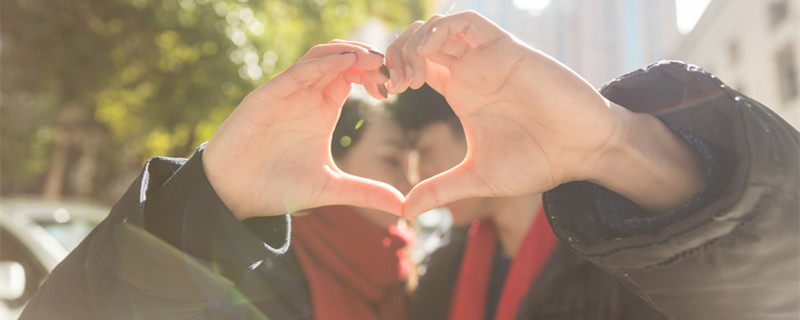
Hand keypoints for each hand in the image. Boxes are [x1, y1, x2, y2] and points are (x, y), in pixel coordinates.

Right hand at [203, 41, 403, 219]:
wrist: (233, 196)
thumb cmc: (277, 187)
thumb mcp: (330, 189)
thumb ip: (365, 193)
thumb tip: (404, 207)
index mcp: (322, 109)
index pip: (353, 75)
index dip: (376, 74)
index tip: (397, 87)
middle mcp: (306, 96)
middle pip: (341, 58)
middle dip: (369, 57)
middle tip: (393, 68)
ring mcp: (286, 94)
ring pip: (320, 56)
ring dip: (348, 52)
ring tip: (374, 59)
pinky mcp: (266, 97)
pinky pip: (296, 72)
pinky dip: (321, 64)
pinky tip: (345, 63)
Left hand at [387, 12, 703, 217]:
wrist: (582, 152)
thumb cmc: (537, 162)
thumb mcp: (477, 178)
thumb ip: (440, 190)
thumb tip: (404, 211)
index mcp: (459, 91)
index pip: (415, 65)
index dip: (392, 72)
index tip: (383, 95)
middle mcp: (470, 70)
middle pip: (420, 41)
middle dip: (395, 54)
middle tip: (392, 84)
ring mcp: (487, 57)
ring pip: (438, 26)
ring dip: (414, 42)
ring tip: (409, 76)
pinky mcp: (507, 50)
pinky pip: (467, 22)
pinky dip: (441, 30)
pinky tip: (430, 57)